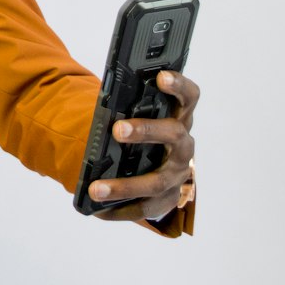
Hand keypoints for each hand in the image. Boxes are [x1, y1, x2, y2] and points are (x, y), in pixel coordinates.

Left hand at [88, 69, 197, 221]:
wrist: (148, 167)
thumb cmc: (138, 133)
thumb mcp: (134, 117)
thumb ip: (126, 108)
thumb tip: (102, 104)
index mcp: (178, 118)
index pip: (188, 97)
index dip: (178, 85)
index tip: (160, 76)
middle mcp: (183, 147)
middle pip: (174, 134)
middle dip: (147, 130)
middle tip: (117, 129)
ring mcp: (177, 176)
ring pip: (157, 181)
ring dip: (125, 185)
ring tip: (96, 188)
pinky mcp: (167, 200)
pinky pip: (145, 208)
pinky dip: (120, 209)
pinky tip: (98, 209)